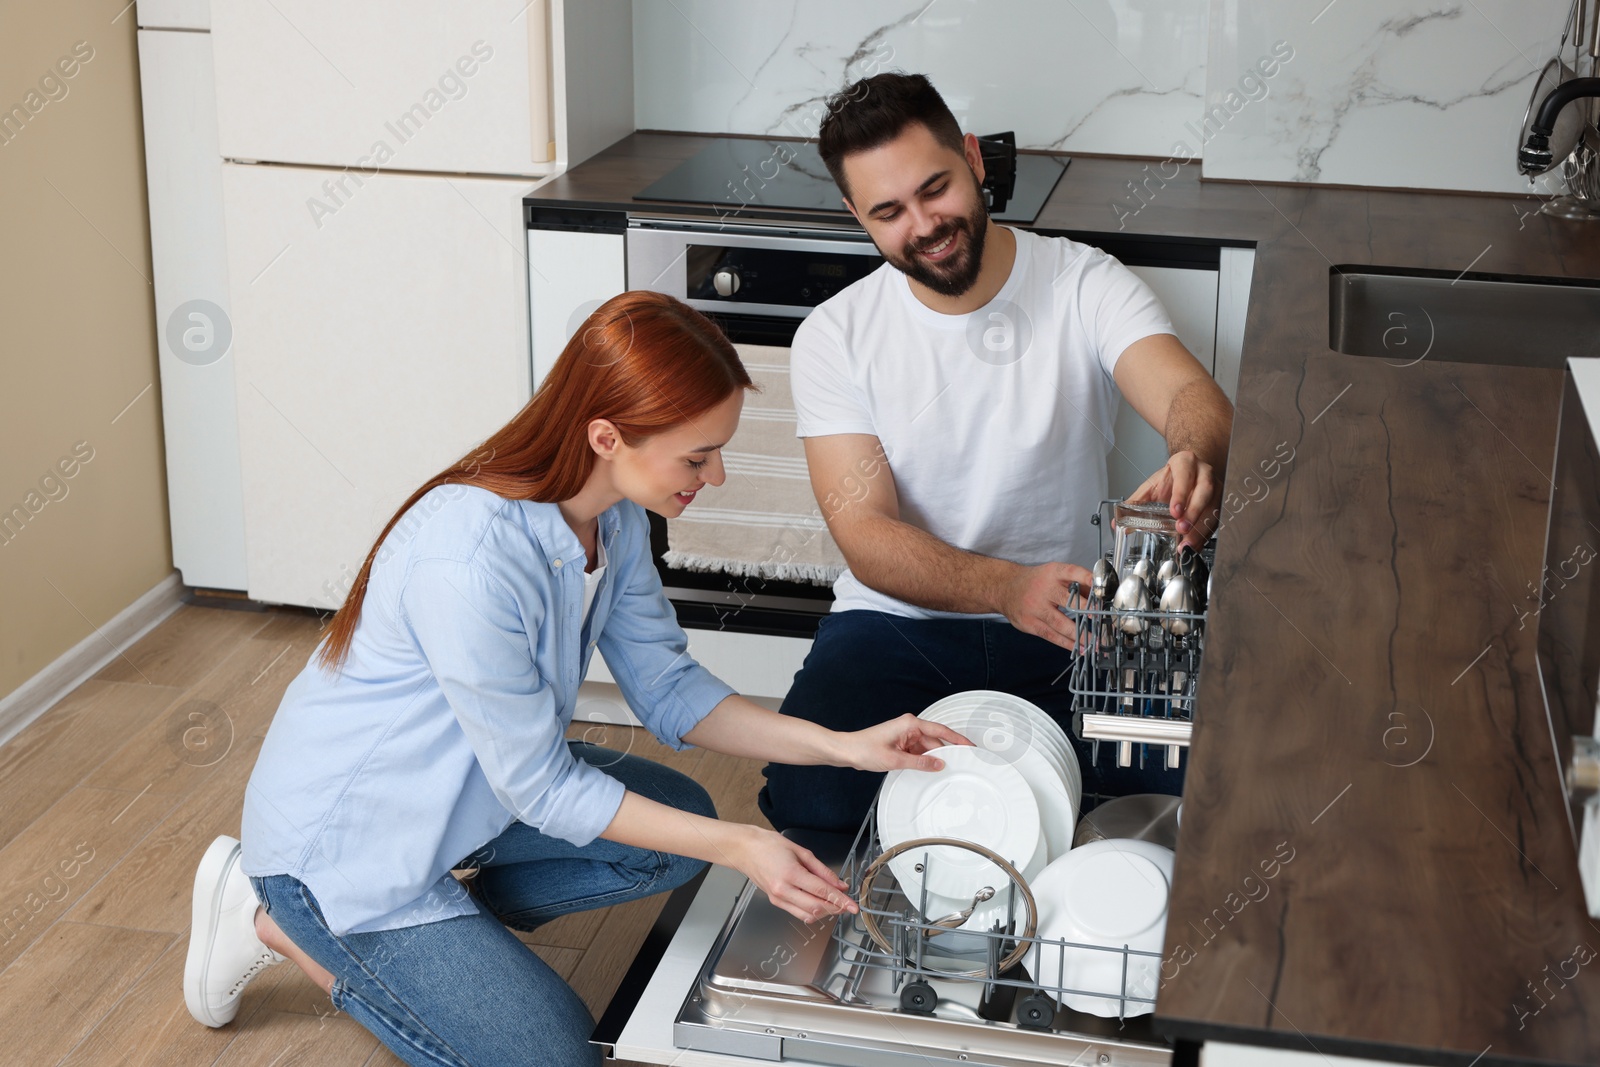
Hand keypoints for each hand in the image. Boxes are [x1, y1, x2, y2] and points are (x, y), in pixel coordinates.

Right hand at [729, 825, 859, 922]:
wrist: (745, 850)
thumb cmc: (769, 845)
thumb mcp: (801, 851)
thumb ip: (822, 870)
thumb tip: (839, 884)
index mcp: (791, 874)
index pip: (822, 892)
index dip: (841, 900)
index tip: (853, 906)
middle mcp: (783, 890)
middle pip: (817, 908)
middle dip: (835, 908)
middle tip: (847, 904)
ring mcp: (778, 898)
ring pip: (808, 915)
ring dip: (824, 912)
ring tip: (835, 904)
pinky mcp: (775, 902)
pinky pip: (798, 913)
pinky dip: (812, 912)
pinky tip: (819, 903)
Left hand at [836, 713, 973, 772]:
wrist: (847, 750)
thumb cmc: (864, 749)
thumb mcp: (895, 760)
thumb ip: (920, 763)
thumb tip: (939, 764)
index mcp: (910, 724)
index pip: (941, 731)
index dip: (957, 739)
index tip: (970, 746)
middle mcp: (909, 727)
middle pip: (935, 742)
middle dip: (942, 755)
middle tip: (955, 767)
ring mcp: (905, 735)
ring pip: (926, 749)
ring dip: (930, 760)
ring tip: (936, 772)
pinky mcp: (901, 743)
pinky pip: (918, 752)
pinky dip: (922, 761)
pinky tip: (924, 770)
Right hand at [998, 561, 1093, 649]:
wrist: (1005, 588)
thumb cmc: (1036, 582)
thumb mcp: (1054, 574)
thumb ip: (1077, 584)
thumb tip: (1098, 598)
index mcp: (1053, 573)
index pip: (1072, 572)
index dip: (1087, 580)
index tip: (1102, 590)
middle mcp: (1044, 589)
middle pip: (1067, 600)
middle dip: (1087, 612)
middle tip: (1102, 622)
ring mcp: (1035, 608)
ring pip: (1060, 623)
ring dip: (1080, 635)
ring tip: (1095, 644)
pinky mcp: (1029, 623)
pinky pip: (1051, 635)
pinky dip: (1067, 643)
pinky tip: (1079, 649)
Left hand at [1128, 450, 1220, 549]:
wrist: (1189, 470)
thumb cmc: (1170, 478)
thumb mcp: (1152, 485)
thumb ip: (1135, 501)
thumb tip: (1118, 522)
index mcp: (1185, 463)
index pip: (1185, 476)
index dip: (1181, 494)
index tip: (1175, 511)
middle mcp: (1204, 473)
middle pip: (1204, 492)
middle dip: (1193, 512)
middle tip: (1181, 529)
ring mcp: (1215, 486)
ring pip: (1214, 506)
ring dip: (1201, 527)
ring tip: (1188, 543)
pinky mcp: (1220, 501)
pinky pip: (1217, 519)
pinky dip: (1206, 534)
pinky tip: (1196, 545)